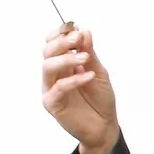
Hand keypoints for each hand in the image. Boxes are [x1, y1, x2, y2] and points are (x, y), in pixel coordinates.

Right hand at [41, 24, 118, 153]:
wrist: (105, 125)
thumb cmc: (101, 99)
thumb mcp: (99, 72)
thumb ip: (90, 53)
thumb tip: (84, 31)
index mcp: (63, 64)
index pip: (53, 43)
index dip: (61, 34)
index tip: (76, 28)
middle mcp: (54, 74)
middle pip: (47, 51)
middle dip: (62, 42)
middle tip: (78, 38)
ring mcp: (50, 88)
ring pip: (48, 66)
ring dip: (66, 59)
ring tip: (85, 57)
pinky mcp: (52, 104)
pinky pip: (59, 87)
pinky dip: (74, 79)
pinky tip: (88, 76)